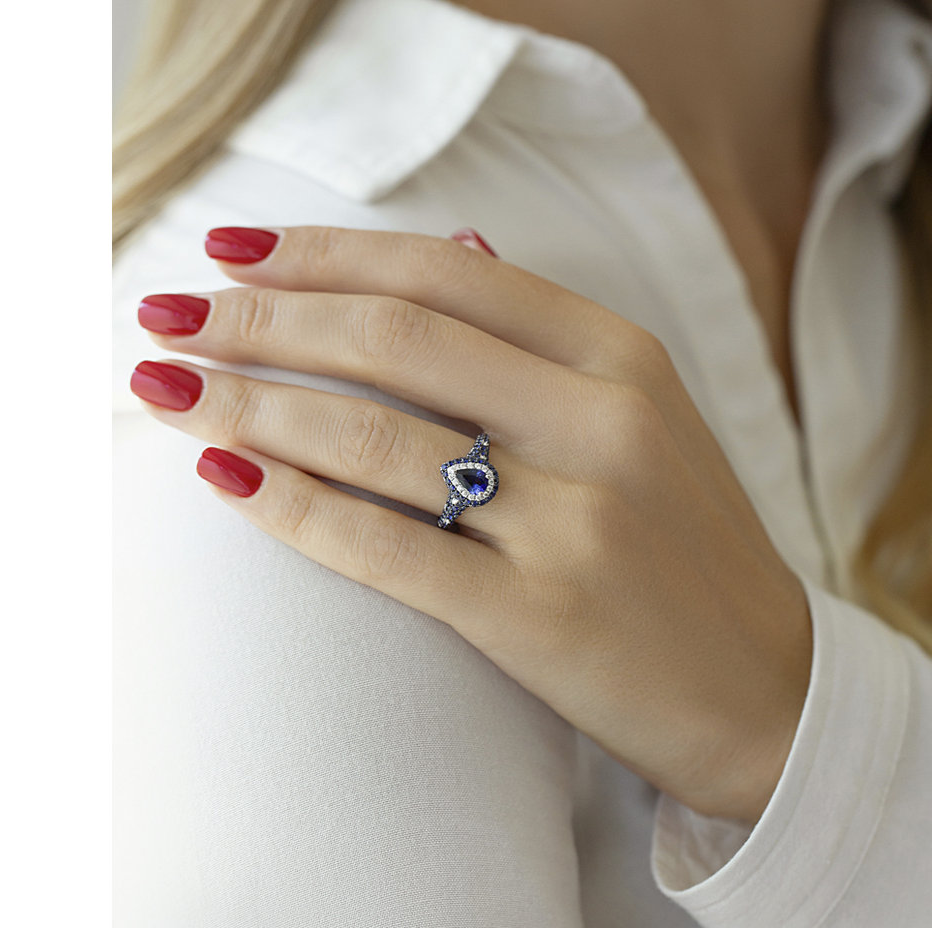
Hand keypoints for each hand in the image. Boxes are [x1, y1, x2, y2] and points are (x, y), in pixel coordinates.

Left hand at [129, 224, 811, 823]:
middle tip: (166, 314)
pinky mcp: (537, 618)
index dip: (324, 252)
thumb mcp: (648, 414)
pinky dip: (291, 507)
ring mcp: (574, 523)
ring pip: (374, 439)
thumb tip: (453, 234)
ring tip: (163, 389)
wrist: (768, 697)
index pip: (446, 272)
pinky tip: (223, 478)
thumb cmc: (687, 550)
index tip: (230, 243)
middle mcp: (602, 425)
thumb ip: (547, 335)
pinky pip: (385, 548)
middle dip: (261, 317)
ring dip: (249, 404)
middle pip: (395, 340)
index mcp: (626, 358)